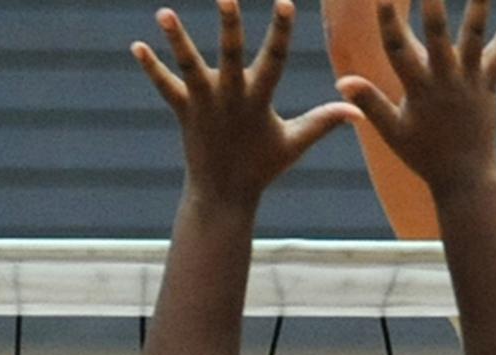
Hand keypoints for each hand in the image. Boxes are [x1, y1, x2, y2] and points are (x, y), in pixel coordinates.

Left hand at [131, 0, 361, 206]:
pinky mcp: (183, 112)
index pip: (275, 60)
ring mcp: (204, 105)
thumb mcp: (296, 142)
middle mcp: (231, 98)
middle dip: (229, 25)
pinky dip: (151, 68)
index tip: (285, 2)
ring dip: (176, 40)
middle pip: (231, 55)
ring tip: (163, 13)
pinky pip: (165, 87)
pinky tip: (136, 46)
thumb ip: (325, 121)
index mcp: (259, 101)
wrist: (224, 194)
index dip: (281, 31)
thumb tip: (359, 110)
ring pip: (189, 67)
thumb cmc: (263, 165)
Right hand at [336, 0, 495, 189]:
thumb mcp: (393, 132)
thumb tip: (342, 82)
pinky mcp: (488, 85)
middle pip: (439, 36)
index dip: (389, 23)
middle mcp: (446, 82)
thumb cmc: (424, 156)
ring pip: (475, 38)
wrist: (465, 177)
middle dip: (433, 6)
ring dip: (477, 6)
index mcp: (419, 91)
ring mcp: (470, 82)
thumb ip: (370, 103)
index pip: (398, 51)